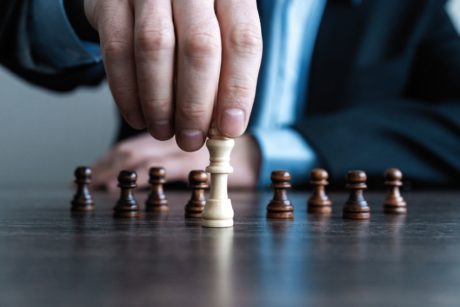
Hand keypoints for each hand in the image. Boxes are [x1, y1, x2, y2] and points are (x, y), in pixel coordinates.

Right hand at [84, 0, 261, 150]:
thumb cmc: (191, 16)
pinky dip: (126, 91)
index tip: (230, 128)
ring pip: (155, 48)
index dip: (237, 90)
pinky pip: (117, 49)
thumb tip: (224, 125)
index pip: (242, 41)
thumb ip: (226, 69)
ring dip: (159, 101)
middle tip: (191, 139)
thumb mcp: (220, 30)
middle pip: (199, 47)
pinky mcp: (111, 1)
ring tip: (163, 131)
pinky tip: (137, 115)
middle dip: (195, 104)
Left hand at [92, 133, 259, 189]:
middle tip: (91, 182)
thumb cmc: (225, 149)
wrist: (255, 152)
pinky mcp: (198, 161)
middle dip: (108, 167)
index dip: (111, 158)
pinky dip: (146, 177)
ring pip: (143, 157)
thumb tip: (139, 167)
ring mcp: (185, 148)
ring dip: (119, 172)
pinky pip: (167, 169)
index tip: (95, 172)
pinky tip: (131, 185)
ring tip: (101, 187)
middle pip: (131, 149)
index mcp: (170, 131)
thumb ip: (172, 148)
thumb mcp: (195, 145)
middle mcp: (173, 136)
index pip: (132, 143)